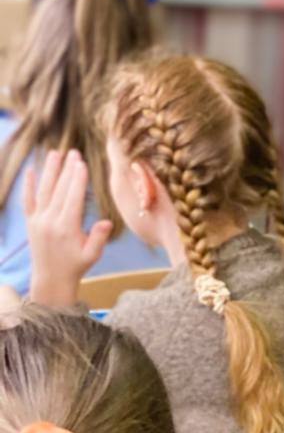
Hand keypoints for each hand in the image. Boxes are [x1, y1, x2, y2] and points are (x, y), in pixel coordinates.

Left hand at [23, 150, 111, 305]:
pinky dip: (29, 185)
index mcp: (66, 228)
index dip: (77, 180)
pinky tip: (31, 171)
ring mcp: (37, 220)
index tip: (81, 164)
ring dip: (49, 171)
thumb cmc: (76, 266)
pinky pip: (28, 200)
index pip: (72, 198)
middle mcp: (49, 221)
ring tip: (55, 154)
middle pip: (59, 190)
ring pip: (44, 191)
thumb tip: (106, 221)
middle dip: (66, 170)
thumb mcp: (92, 255)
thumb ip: (98, 237)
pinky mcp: (30, 222)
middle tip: (73, 153)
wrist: (51, 279)